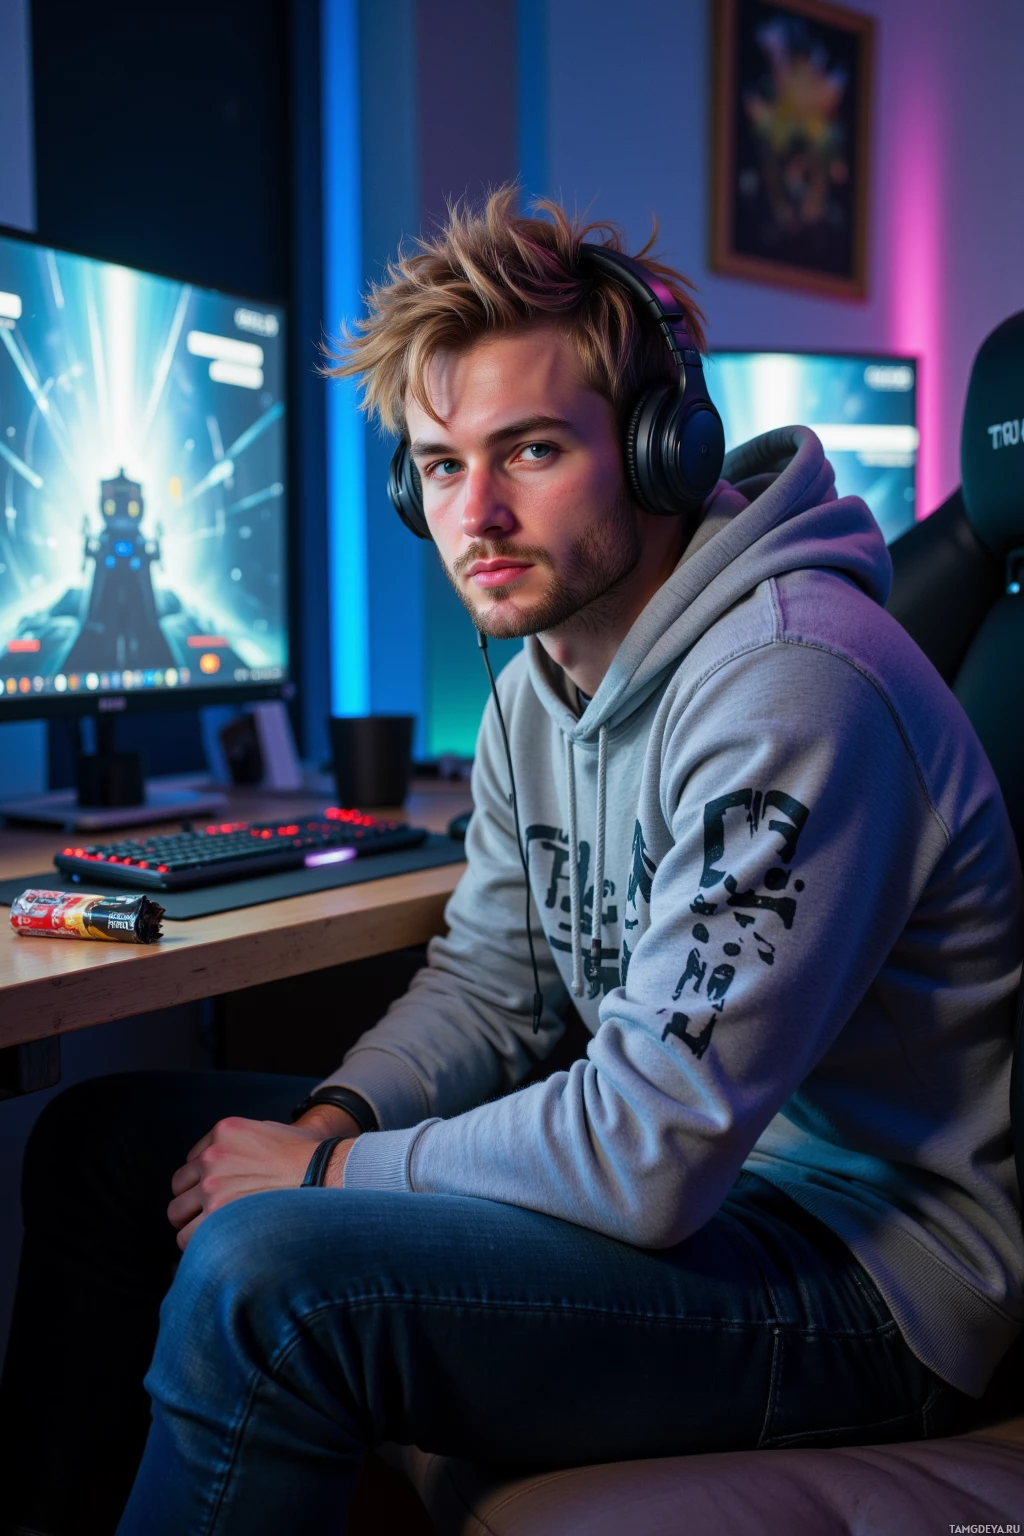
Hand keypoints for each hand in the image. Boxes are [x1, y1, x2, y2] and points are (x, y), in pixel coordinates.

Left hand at [168, 1115, 357, 1249]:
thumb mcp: (270, 1132)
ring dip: (193, 1226)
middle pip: (178, 1189)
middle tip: (213, 1217)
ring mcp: (213, 1185)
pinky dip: (199, 1246)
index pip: (191, 1163)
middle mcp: (212, 1156)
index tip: (219, 1194)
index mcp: (224, 1131)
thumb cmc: (306, 1160)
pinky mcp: (218, 1214)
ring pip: (177, 1215)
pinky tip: (219, 1247)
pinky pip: (188, 1239)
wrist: (327, 1175)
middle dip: (193, 1204)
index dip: (203, 1181)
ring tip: (216, 1234)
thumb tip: (227, 1167)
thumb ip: (240, 1145)